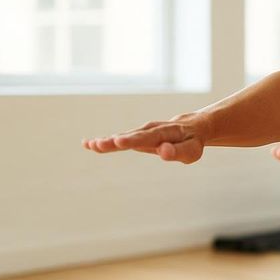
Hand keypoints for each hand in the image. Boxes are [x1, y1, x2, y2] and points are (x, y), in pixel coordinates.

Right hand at [82, 112, 211, 163]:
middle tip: (99, 144)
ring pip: (124, 136)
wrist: (191, 127)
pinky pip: (120, 139)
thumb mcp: (191, 150)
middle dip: (116, 141)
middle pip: (133, 136)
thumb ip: (178, 151)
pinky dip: (106, 141)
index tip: (118, 142)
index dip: (133, 140)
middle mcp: (152, 129)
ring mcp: (143, 132)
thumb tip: (163, 151)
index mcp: (167, 133)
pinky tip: (87, 144)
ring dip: (108, 141)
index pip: (149, 137)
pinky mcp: (137, 136)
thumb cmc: (192, 142)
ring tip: (90, 145)